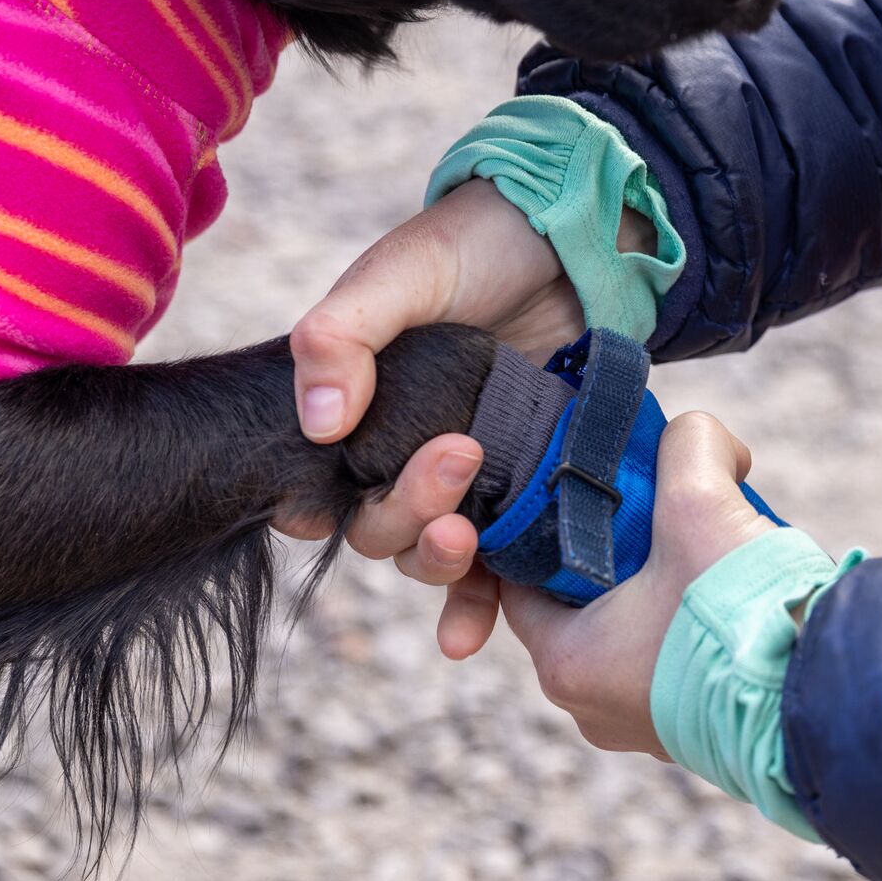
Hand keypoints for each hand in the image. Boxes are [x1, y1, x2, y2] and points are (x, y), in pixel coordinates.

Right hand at [284, 179, 583, 655]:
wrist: (572, 241)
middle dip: (404, 513)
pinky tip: (469, 639)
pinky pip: (489, 565)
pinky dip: (476, 606)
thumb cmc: (471, 245)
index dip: (310, 507)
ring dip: (438, 564)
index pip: (309, 484)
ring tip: (467, 538)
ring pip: (425, 553)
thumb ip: (346, 335)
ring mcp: (458, 478)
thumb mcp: (401, 275)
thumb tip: (318, 422)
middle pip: (374, 526)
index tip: (325, 503)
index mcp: (351, 407)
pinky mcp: (515, 492)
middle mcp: (394, 450)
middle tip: (455, 460)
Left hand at [501, 412, 776, 757]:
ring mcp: (643, 727)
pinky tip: (728, 597)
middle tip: (652, 516)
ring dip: (658, 591)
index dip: (545, 527)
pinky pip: (673, 664)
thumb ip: (687, 445)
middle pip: (579, 605)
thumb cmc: (744, 617)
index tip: (581, 492)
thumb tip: (698, 437)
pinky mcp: (694, 733)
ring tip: (701, 553)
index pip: (521, 580)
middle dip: (613, 556)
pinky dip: (690, 628)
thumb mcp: (702, 503)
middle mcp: (592, 707)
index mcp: (566, 663)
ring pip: (630, 635)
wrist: (826, 699)